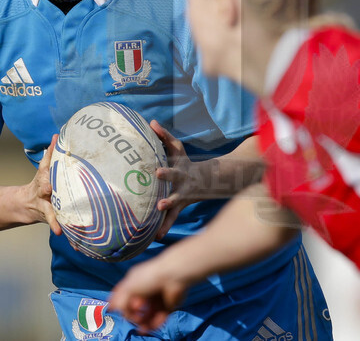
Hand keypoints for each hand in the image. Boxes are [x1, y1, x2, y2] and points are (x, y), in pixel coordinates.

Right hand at [24, 134, 62, 235]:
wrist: (20, 207)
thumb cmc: (38, 185)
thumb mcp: (42, 170)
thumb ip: (51, 154)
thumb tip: (57, 134)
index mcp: (41, 184)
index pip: (44, 179)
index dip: (46, 180)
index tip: (48, 185)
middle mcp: (42, 200)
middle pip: (46, 203)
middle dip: (51, 207)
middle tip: (56, 214)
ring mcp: (46, 212)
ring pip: (52, 219)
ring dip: (58, 225)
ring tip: (63, 233)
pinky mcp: (53, 221)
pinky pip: (62, 229)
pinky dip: (71, 238)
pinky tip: (79, 247)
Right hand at [109, 258, 189, 332]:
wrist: (173, 276)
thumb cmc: (149, 277)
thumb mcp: (129, 287)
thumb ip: (120, 300)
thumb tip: (112, 309)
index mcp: (135, 281)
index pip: (123, 293)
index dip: (118, 303)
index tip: (115, 310)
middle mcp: (145, 289)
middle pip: (135, 307)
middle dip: (132, 314)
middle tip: (134, 313)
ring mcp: (156, 298)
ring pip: (147, 315)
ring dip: (143, 323)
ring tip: (141, 328)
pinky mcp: (167, 306)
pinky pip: (159, 317)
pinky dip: (154, 324)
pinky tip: (149, 328)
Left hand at [150, 120, 204, 237]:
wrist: (208, 181)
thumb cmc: (186, 162)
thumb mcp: (177, 148)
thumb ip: (164, 136)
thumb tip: (151, 121)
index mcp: (179, 166)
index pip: (172, 160)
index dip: (165, 166)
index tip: (156, 168)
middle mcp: (181, 180)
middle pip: (173, 178)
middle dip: (166, 178)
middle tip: (158, 185)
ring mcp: (182, 195)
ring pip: (174, 202)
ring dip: (166, 207)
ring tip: (158, 210)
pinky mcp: (180, 206)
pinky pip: (172, 217)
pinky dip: (165, 227)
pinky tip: (156, 237)